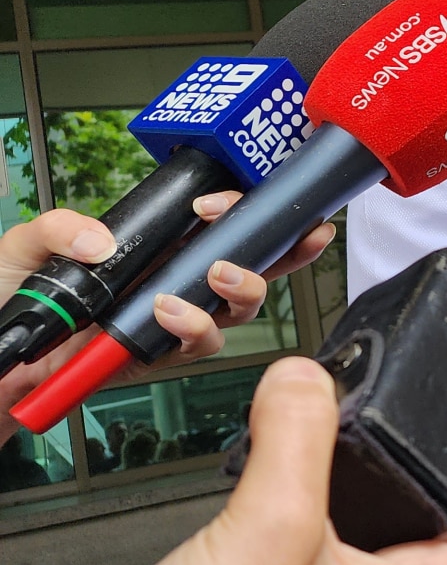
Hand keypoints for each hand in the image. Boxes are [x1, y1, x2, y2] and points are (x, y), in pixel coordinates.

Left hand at [0, 198, 335, 413]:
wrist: (0, 361)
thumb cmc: (10, 302)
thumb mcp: (26, 245)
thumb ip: (60, 228)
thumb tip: (104, 240)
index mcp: (155, 248)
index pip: (215, 224)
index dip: (240, 211)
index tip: (226, 203)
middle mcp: (173, 281)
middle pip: (251, 264)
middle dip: (287, 249)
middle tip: (298, 235)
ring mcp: (171, 319)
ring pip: (240, 307)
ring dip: (245, 288)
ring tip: (220, 273)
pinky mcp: (160, 353)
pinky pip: (200, 342)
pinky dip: (193, 325)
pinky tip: (169, 310)